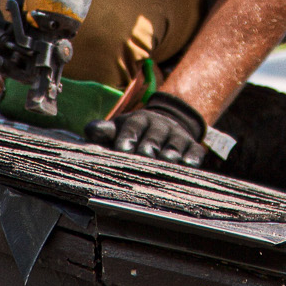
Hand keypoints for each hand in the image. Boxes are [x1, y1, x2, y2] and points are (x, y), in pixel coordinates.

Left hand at [84, 92, 209, 166]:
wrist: (166, 126)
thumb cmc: (135, 134)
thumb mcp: (119, 129)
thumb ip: (105, 132)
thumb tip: (91, 131)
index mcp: (139, 120)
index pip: (133, 126)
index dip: (128, 136)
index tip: (122, 149)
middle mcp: (160, 126)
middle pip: (155, 136)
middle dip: (150, 145)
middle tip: (145, 156)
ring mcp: (178, 136)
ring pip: (175, 144)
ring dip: (170, 153)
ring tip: (166, 162)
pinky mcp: (193, 146)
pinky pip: (195, 152)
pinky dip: (192, 158)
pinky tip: (188, 165)